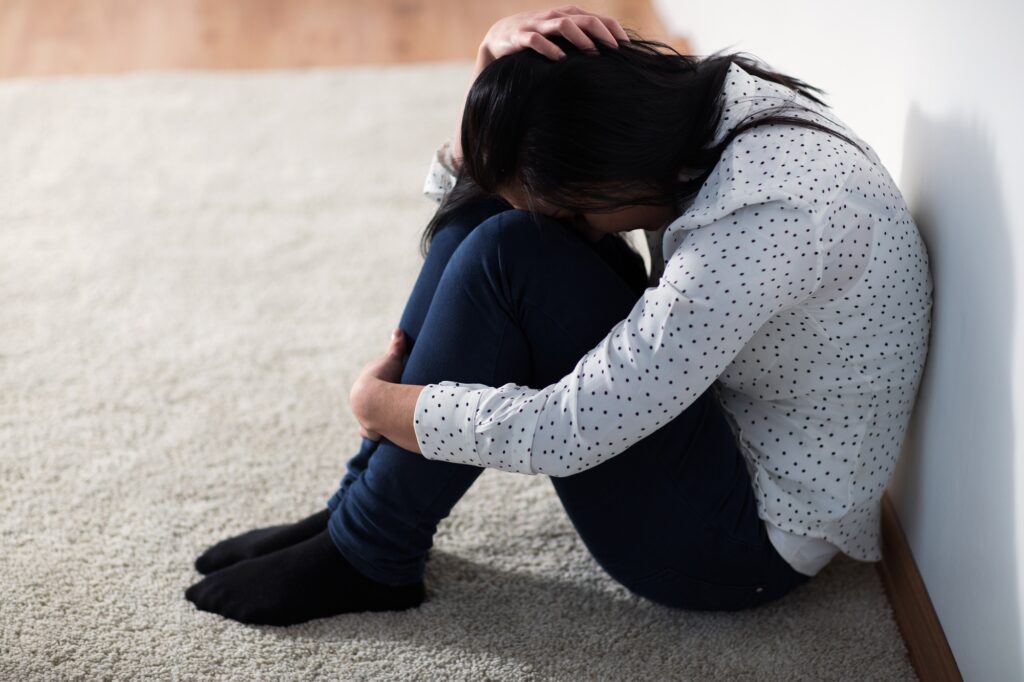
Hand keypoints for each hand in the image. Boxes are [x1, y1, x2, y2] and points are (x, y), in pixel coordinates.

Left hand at [349, 328, 406, 440]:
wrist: (374, 401)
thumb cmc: (384, 378)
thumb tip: (398, 330)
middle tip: (388, 402)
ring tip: (385, 420)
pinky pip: (370, 433)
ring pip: (365, 418)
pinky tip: (378, 438)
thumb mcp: (392, 359)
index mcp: (364, 384)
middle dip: (376, 402)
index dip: (379, 384)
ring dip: (372, 418)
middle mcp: (359, 401)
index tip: (387, 385)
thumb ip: (396, 346)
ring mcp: (363, 416)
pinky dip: (373, 434)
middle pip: (367, 401)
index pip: (370, 384)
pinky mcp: (370, 430)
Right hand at [478, 6, 630, 66]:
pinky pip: (536, 40)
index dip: (614, 31)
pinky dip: (550, 48)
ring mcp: (537, 25)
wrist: (496, 39)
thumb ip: (579, 41)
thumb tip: (608, 58)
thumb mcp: (559, 37)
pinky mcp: (519, 37)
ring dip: (580, 38)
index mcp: (567, 16)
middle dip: (602, 34)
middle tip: (615, 51)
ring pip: (563, 24)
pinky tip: (560, 59)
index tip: (628, 48)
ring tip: (592, 54)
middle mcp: (554, 16)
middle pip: (584, 19)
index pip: (597, 18)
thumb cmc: (534, 40)